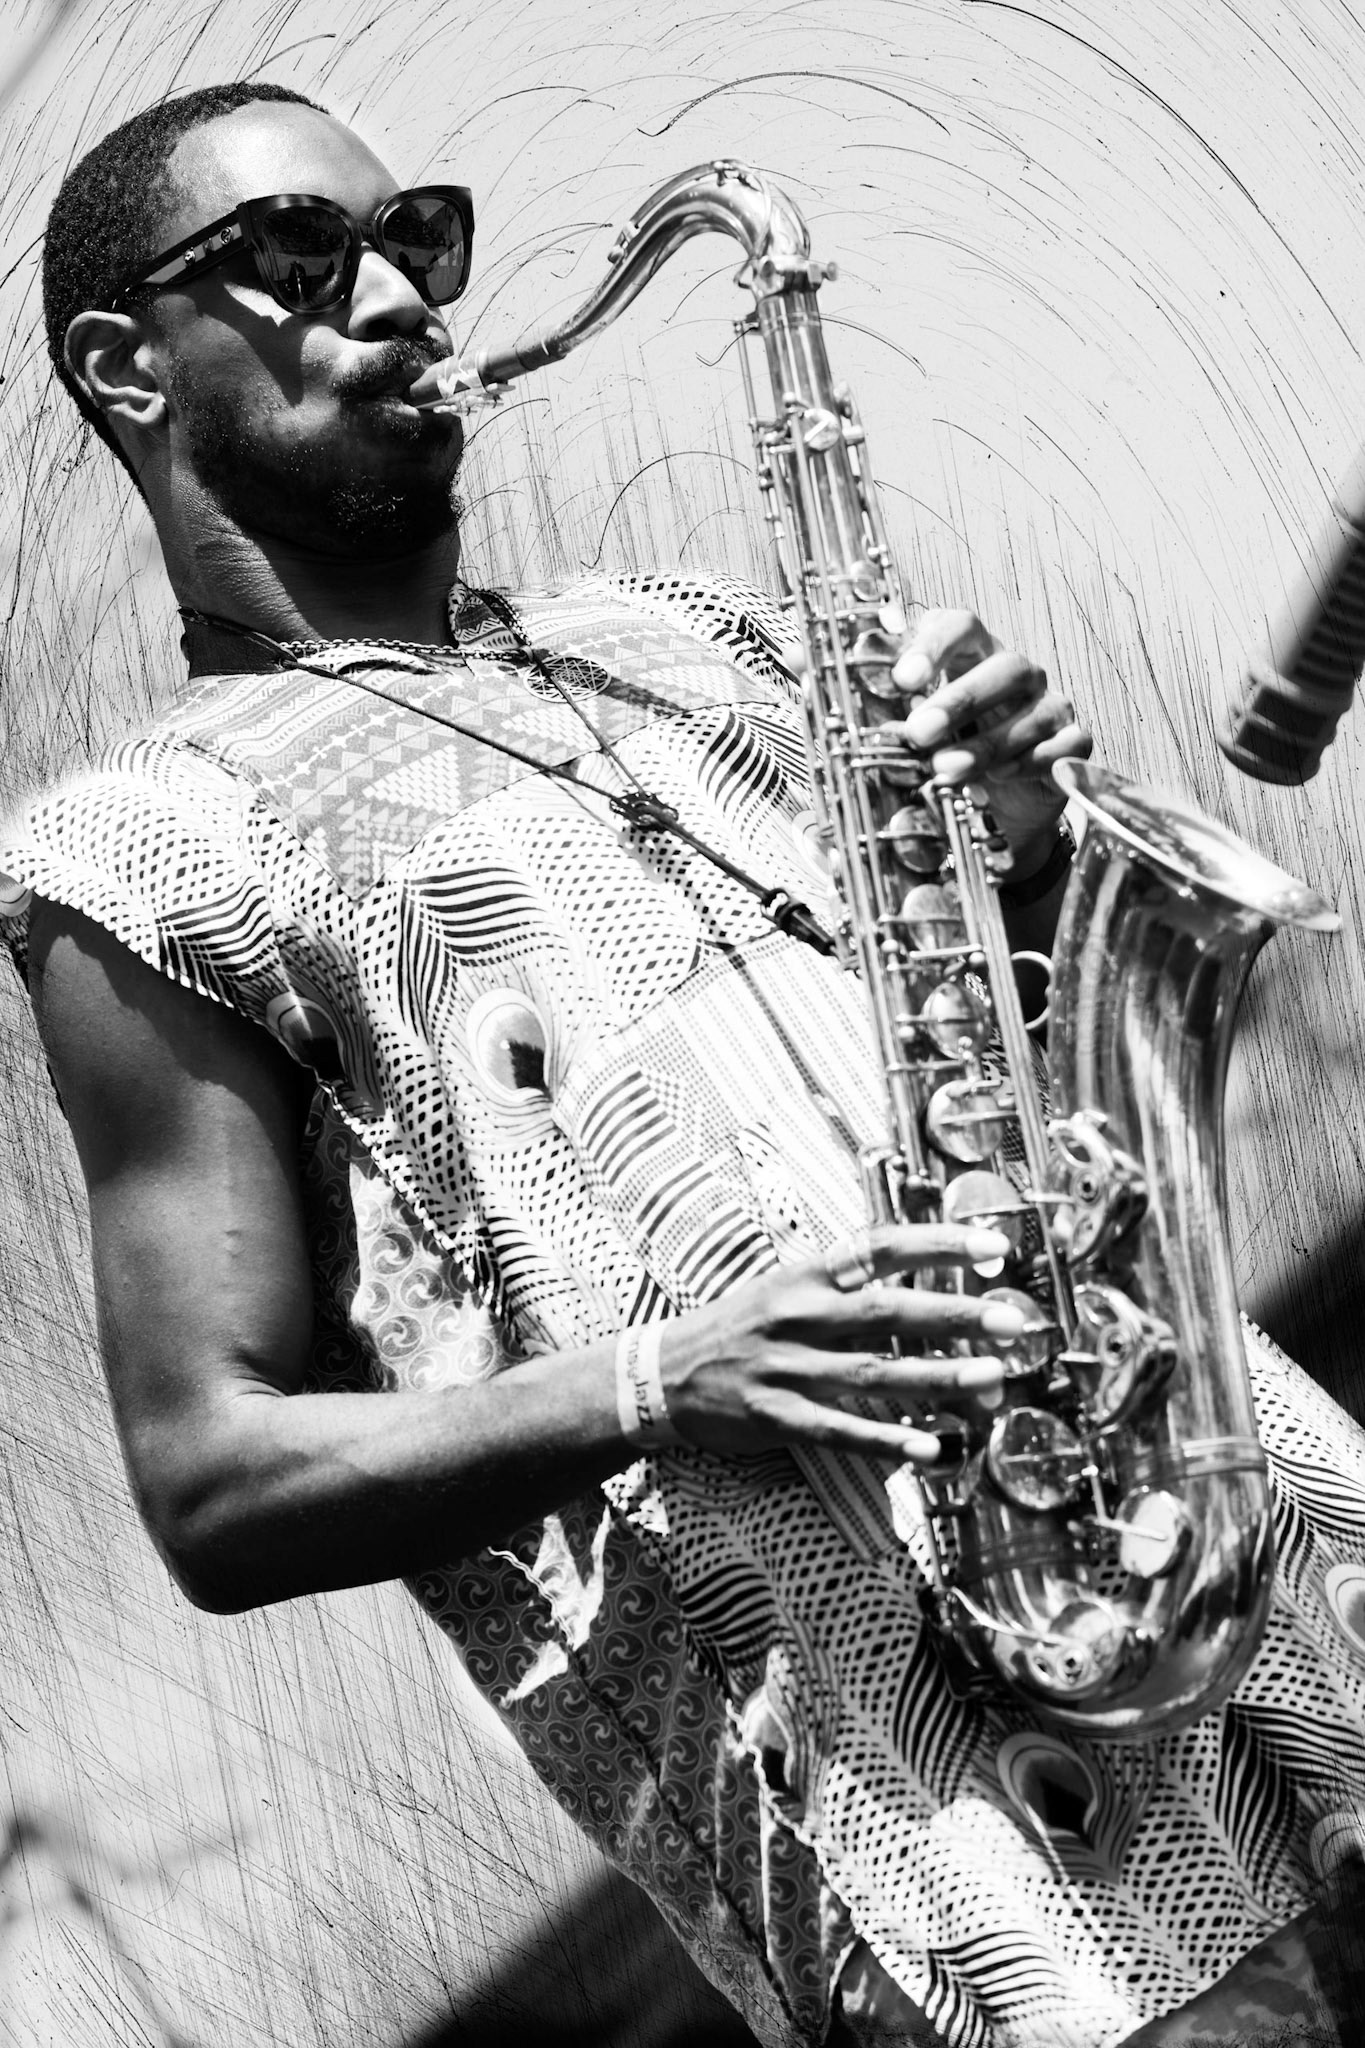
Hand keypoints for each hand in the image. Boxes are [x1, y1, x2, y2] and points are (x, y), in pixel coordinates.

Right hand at [658, 1223, 1024, 1462]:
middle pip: (888, 1310)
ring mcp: (788, 1368)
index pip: (880, 1247)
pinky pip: (842, 1429)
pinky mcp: (777, 1417)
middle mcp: (800, 1316)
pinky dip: (888, 1439)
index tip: (991, 1244)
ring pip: (875, 1372)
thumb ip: (849, 1290)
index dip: (937, 1242)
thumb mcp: (785, 1286)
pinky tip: (932, 1448)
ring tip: (992, 1378)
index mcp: (806, 1275)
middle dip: (955, 1314)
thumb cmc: (738, 1327)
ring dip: (938, 1377)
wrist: (661, 1373)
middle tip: (1011, 1320)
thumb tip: (928, 1292)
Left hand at [891, 608, 1091, 866]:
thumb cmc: (948, 751)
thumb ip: (892, 710)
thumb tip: (860, 702)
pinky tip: (1000, 776)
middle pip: (1004, 667)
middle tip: (919, 733)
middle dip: (959, 701)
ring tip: (945, 770)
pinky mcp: (1072, 741)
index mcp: (973, 653)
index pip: (960, 626)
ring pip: (1033, 712)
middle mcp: (1016, 671)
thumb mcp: (913, 728)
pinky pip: (1065, 745)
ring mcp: (1049, 704)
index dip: (933, 648)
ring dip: (987, 744)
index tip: (903, 680)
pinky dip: (1033, 761)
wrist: (994, 807)